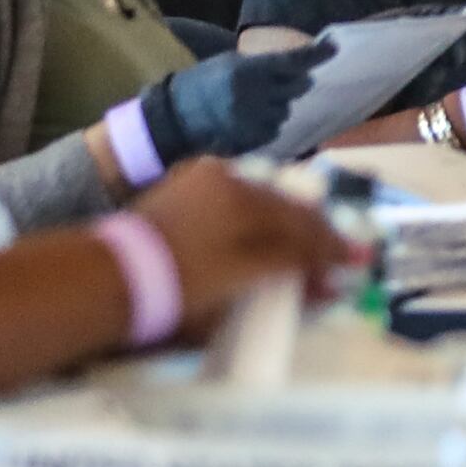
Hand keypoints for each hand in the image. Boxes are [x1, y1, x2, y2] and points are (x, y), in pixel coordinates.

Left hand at [128, 159, 354, 338]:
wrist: (106, 281)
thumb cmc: (177, 287)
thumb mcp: (242, 279)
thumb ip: (291, 269)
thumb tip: (331, 279)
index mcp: (246, 200)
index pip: (304, 223)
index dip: (333, 244)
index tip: (359, 261)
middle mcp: (227, 179)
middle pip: (283, 206)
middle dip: (313, 231)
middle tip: (334, 252)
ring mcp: (199, 182)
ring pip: (257, 200)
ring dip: (283, 222)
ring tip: (299, 245)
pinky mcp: (177, 192)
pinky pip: (232, 199)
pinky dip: (253, 216)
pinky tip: (256, 232)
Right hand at [134, 39, 334, 162]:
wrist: (175, 116)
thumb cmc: (204, 83)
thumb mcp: (230, 63)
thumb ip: (264, 64)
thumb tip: (301, 65)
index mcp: (248, 70)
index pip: (292, 61)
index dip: (316, 55)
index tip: (333, 48)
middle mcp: (254, 95)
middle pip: (297, 87)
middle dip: (296, 81)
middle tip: (281, 80)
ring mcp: (253, 120)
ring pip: (286, 110)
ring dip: (278, 104)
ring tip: (252, 102)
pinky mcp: (251, 140)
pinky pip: (275, 129)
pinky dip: (268, 123)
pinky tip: (247, 119)